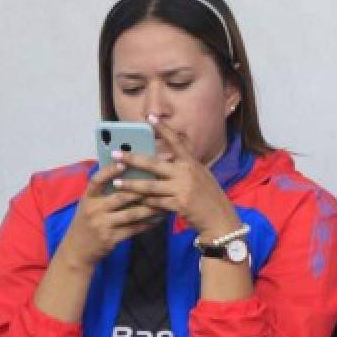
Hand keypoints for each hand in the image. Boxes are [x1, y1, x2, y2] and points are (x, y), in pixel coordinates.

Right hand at [56, 163, 166, 267]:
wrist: (76, 251)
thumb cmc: (86, 224)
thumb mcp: (89, 207)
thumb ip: (103, 195)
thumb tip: (127, 178)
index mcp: (87, 199)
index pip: (96, 181)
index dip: (109, 171)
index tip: (124, 163)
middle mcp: (94, 210)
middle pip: (122, 196)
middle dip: (143, 190)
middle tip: (160, 183)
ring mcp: (102, 225)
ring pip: (132, 213)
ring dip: (151, 208)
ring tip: (165, 202)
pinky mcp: (111, 238)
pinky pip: (134, 229)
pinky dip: (148, 224)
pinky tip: (159, 219)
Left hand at [112, 117, 240, 239]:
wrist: (220, 219)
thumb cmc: (210, 199)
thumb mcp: (201, 178)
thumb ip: (184, 169)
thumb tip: (163, 164)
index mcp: (192, 164)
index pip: (176, 142)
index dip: (163, 129)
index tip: (150, 118)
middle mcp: (187, 173)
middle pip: (153, 164)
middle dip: (132, 159)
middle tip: (115, 154)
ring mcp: (183, 188)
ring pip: (150, 185)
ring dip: (131, 185)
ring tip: (116, 183)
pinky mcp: (179, 204)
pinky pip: (155, 202)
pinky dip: (145, 203)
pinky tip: (135, 203)